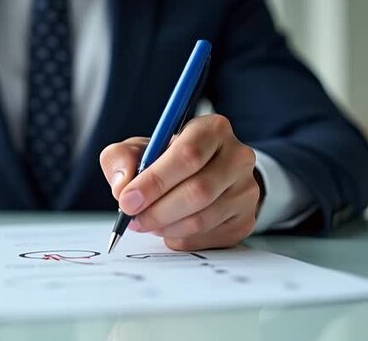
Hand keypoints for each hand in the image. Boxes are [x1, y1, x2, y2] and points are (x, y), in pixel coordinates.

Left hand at [99, 114, 260, 250]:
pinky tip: (169, 228)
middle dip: (157, 210)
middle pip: (198, 191)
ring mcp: (246, 190)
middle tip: (133, 219)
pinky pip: (207, 238)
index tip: (127, 199)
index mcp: (213, 129)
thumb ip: (121, 158)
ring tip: (147, 222)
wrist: (202, 175)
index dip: (155, 181)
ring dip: (166, 227)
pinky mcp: (245, 220)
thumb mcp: (140, 149)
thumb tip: (122, 186)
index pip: (188, 155)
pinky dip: (180, 238)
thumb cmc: (167, 159)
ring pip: (202, 219)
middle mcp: (238, 157)